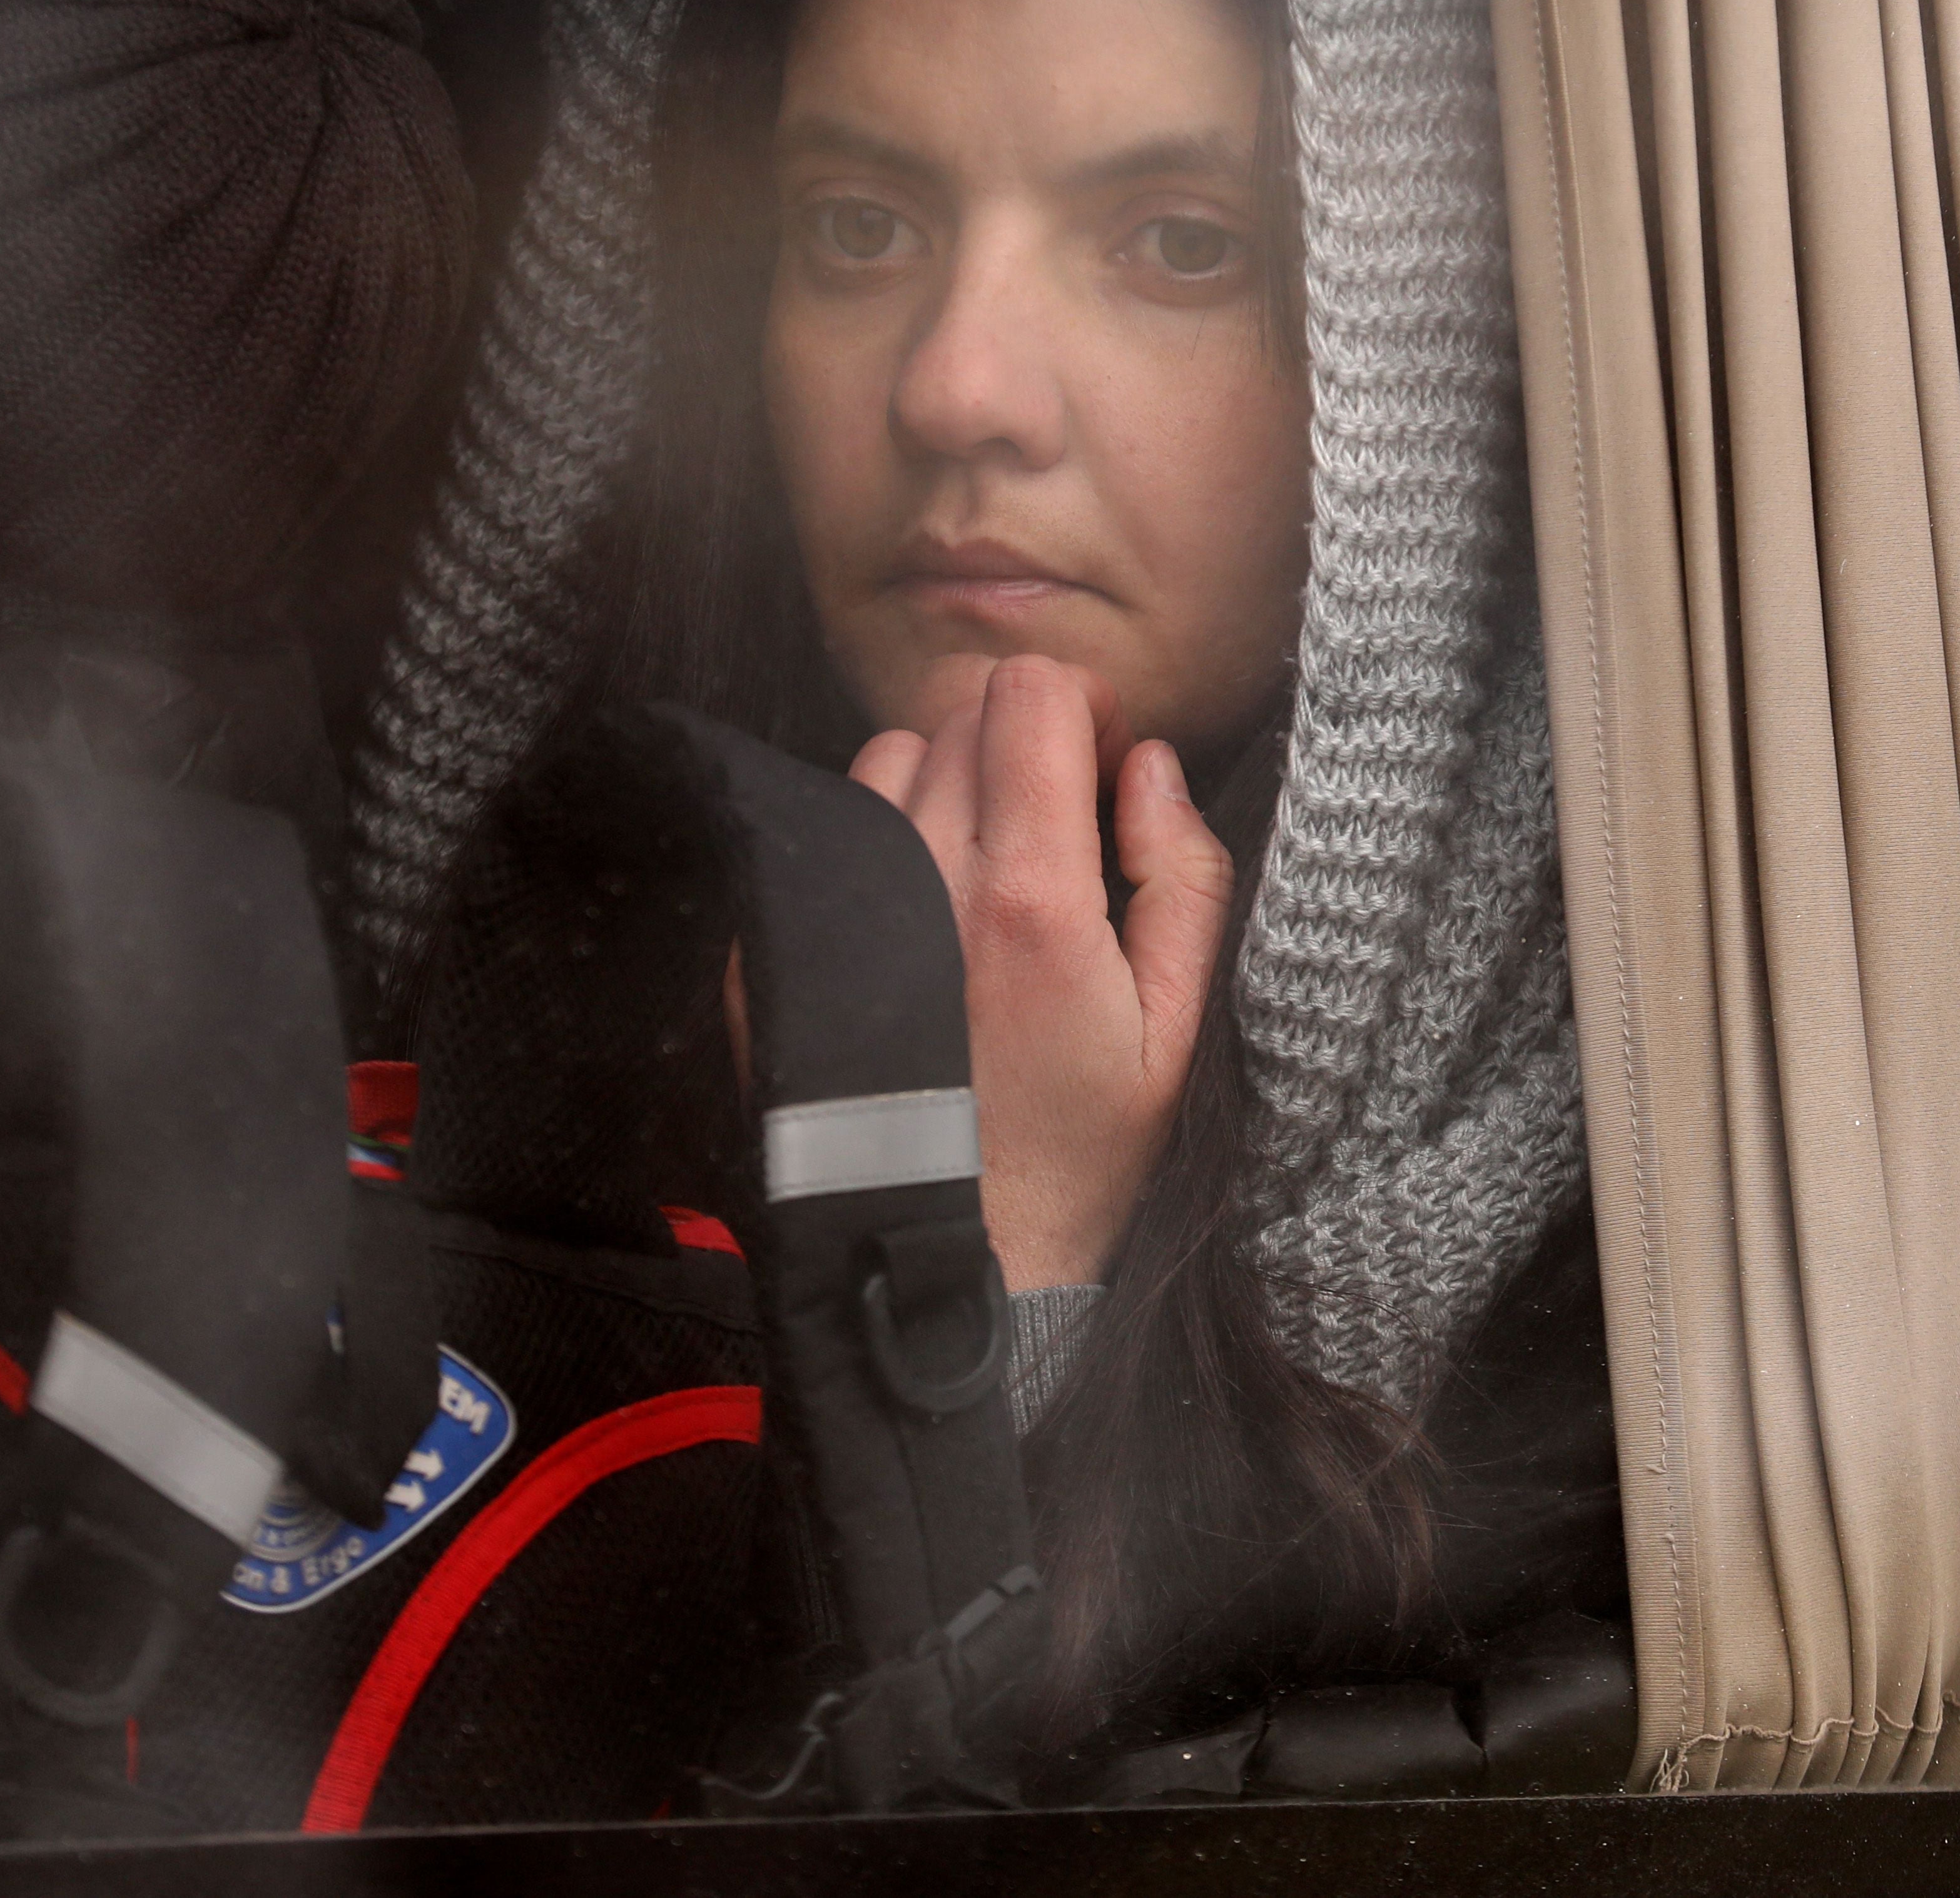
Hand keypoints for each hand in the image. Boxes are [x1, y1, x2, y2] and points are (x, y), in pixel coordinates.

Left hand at [848, 655, 1229, 1290]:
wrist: (952, 1264)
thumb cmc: (1081, 1153)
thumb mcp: (1177, 1030)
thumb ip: (1181, 879)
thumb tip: (1151, 767)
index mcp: (1027, 900)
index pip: (1030, 695)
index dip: (1083, 712)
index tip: (1102, 775)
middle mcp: (918, 886)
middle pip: (964, 717)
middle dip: (1022, 751)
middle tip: (1055, 839)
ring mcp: (836, 913)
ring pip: (889, 759)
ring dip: (946, 790)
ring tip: (979, 881)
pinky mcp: (778, 945)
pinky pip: (831, 831)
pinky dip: (880, 848)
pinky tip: (920, 929)